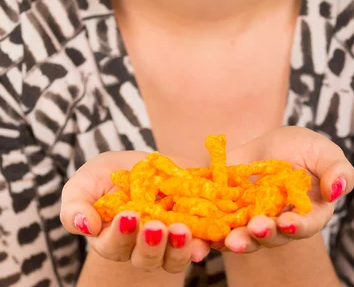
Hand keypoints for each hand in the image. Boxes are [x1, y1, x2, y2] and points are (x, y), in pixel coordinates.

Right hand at [60, 151, 209, 272]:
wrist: (142, 165)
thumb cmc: (105, 176)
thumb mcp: (83, 184)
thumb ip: (74, 207)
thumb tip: (86, 225)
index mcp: (111, 240)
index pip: (113, 245)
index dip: (120, 234)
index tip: (128, 215)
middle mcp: (139, 248)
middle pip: (145, 258)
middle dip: (150, 244)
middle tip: (156, 226)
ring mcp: (167, 242)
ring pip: (173, 258)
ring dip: (178, 248)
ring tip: (182, 230)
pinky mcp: (191, 230)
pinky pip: (199, 243)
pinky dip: (204, 241)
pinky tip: (209, 235)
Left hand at [218, 126, 353, 253]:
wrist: (272, 146)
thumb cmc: (305, 151)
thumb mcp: (325, 153)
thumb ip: (338, 171)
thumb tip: (337, 188)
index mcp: (308, 214)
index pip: (305, 225)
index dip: (297, 226)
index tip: (287, 222)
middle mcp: (279, 224)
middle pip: (272, 236)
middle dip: (263, 234)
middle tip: (255, 228)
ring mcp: (253, 221)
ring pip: (244, 237)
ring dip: (236, 240)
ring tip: (227, 239)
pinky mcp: (229, 213)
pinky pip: (219, 226)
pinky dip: (209, 235)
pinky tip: (203, 239)